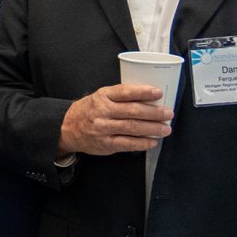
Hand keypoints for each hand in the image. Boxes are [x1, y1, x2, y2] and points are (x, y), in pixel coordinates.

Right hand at [57, 84, 172, 156]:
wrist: (68, 127)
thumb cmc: (90, 110)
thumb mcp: (101, 96)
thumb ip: (121, 96)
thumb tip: (149, 98)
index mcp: (103, 95)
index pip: (125, 92)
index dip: (143, 92)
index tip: (158, 92)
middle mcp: (103, 111)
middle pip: (132, 111)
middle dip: (154, 113)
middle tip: (168, 113)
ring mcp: (103, 128)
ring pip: (132, 128)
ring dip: (152, 129)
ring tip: (165, 129)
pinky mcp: (105, 144)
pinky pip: (127, 144)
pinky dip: (142, 143)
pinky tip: (152, 141)